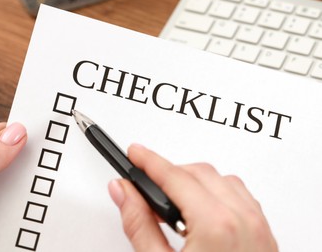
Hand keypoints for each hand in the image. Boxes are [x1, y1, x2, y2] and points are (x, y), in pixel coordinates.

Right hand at [108, 144, 277, 251]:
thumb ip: (139, 223)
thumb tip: (123, 192)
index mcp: (216, 225)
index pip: (173, 176)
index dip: (148, 161)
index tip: (135, 153)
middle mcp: (244, 220)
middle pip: (198, 172)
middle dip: (169, 173)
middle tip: (146, 186)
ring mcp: (258, 226)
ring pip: (221, 180)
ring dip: (194, 183)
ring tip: (172, 204)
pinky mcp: (264, 234)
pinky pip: (239, 196)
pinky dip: (216, 193)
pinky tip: (200, 210)